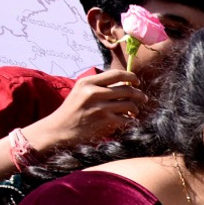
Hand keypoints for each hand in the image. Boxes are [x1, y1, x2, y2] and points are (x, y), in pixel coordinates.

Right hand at [27, 70, 147, 150]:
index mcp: (88, 82)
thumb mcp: (81, 92)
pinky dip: (129, 120)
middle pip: (127, 89)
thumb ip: (99, 86)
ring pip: (129, 105)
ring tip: (134, 111)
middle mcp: (94, 93)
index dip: (131, 76)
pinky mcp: (106, 122)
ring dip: (135, 108)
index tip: (137, 81)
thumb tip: (124, 83)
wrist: (59, 130)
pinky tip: (127, 120)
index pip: (116, 74)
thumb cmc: (72, 111)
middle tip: (143, 98)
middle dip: (139, 94)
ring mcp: (101, 108)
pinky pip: (127, 119)